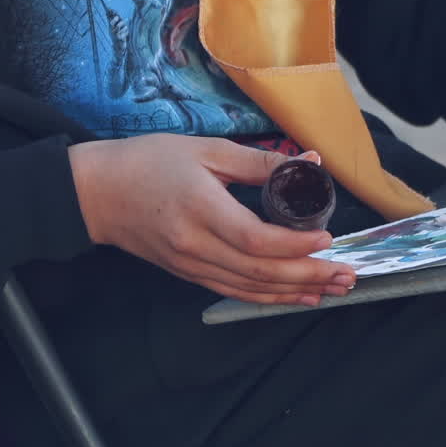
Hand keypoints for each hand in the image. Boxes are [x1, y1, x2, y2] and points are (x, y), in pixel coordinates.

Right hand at [68, 136, 355, 304]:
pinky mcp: (188, 273)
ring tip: (334, 289)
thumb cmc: (150, 161)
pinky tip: (295, 296)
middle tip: (348, 274)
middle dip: (309, 276)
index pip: (256, 239)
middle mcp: (196, 246)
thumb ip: (259, 161)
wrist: (98, 193)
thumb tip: (309, 163)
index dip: (294, 244)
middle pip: (260, 271)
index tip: (327, 238)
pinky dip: (268, 296)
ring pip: (251, 288)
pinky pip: (235, 290)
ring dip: (296, 291)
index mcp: (201, 210)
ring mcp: (191, 266)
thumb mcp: (206, 150)